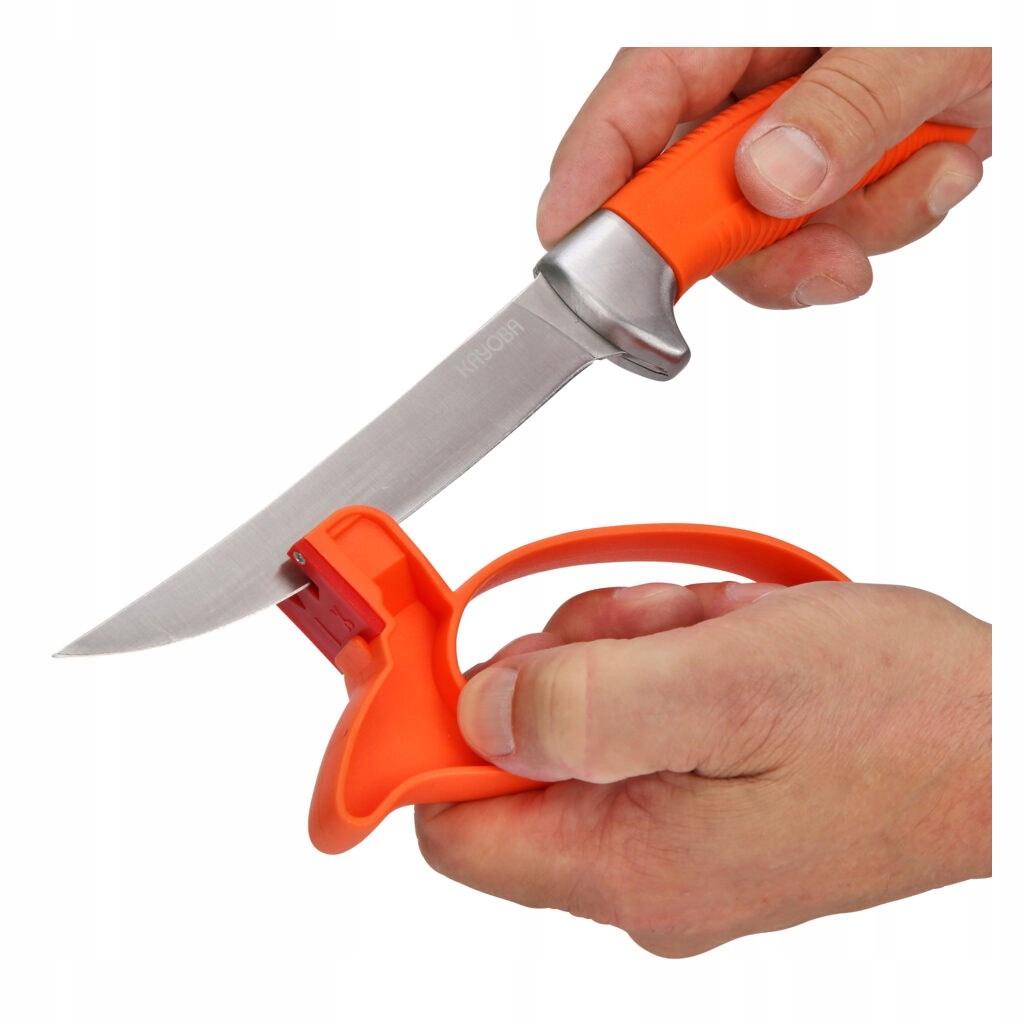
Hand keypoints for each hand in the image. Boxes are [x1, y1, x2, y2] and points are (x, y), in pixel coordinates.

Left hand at [415, 580, 990, 956]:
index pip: (456, 825)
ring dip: (632, 647)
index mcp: (630, 862)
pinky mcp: (706, 789)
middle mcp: (643, 864)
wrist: (1011, 736)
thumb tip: (475, 713)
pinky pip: (639, 703)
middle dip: (570, 664)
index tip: (443, 659)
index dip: (430, 736)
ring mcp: (677, 827)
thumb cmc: (904, 718)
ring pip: (582, 707)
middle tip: (654, 635)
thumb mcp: (730, 684)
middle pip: (521, 746)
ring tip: (719, 637)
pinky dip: (669, 654)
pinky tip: (731, 646)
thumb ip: (585, 704)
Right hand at [537, 47, 990, 307]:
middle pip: (691, 197)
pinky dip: (890, 220)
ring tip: (937, 169)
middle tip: (831, 265)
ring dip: (855, 232)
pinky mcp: (830, 165)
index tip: (569, 247)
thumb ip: (848, 106)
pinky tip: (942, 163)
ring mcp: (790, 130)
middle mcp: (753, 81)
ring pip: (764, 234)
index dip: (592, 178)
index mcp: (742, 24)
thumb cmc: (988, 4)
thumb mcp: (933, 36)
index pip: (635, 103)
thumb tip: (769, 180)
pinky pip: (825, 233)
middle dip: (762, 247)